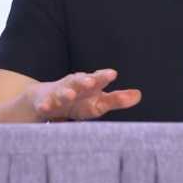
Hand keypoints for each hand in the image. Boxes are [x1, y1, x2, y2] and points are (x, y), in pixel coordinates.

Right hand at [26, 68, 140, 120]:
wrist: (45, 98)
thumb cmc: (79, 100)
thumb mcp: (98, 101)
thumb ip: (117, 99)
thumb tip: (138, 95)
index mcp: (89, 87)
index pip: (98, 80)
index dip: (103, 77)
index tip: (112, 74)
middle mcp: (73, 87)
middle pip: (79, 83)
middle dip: (84, 81)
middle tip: (91, 81)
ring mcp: (58, 95)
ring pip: (61, 93)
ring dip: (65, 93)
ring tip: (70, 95)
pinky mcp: (44, 104)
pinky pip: (44, 105)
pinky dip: (44, 106)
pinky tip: (45, 108)